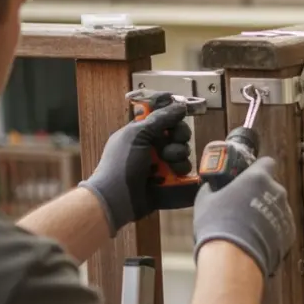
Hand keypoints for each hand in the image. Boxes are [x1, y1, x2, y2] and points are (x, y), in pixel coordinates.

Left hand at [79, 98, 193, 233]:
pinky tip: (171, 175)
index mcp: (141, 131)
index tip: (178, 114)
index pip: (163, 116)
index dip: (172, 114)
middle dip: (178, 136)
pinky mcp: (170, 178)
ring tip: (166, 163)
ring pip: (183, 150)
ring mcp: (162, 162)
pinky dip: (180, 171)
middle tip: (171, 141)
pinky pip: (185, 169)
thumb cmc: (121, 164)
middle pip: (178, 132)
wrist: (118, 197)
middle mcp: (153, 144)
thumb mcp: (136, 135)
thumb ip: (159, 119)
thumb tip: (179, 105)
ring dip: (177, 155)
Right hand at [192, 157, 295, 277]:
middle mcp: (277, 192)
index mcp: (258, 178)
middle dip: (260, 194)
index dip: (259, 168)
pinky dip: (272, 231)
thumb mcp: (206, 200)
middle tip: (243, 207)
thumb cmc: (218, 225)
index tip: (250, 177)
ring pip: (278, 208)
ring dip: (267, 213)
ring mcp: (286, 213)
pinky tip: (257, 240)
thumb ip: (213, 188)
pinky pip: (281, 227)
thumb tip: (212, 187)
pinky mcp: (290, 233)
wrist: (234, 258)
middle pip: (272, 188)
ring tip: (249, 229)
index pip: (267, 163)